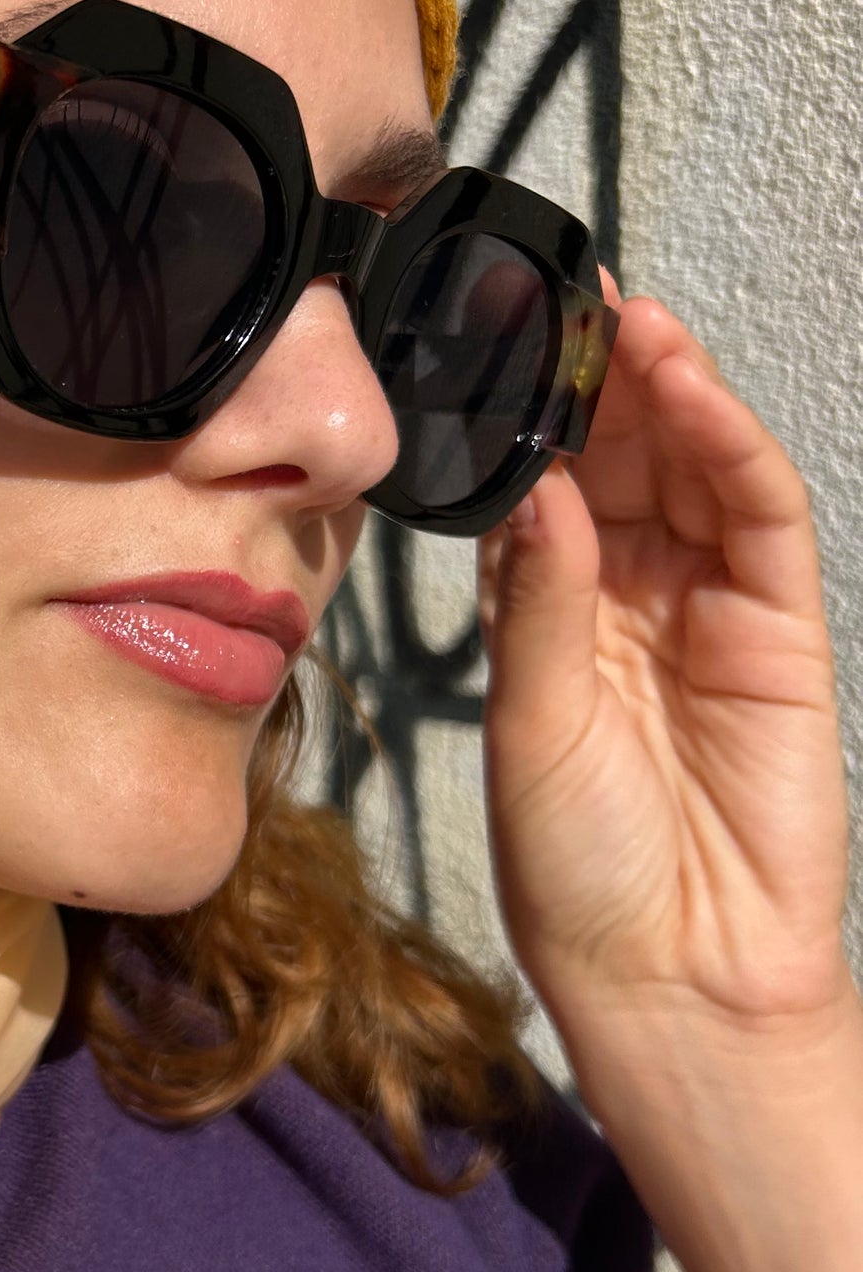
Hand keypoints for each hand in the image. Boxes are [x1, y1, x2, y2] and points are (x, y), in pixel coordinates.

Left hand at [478, 286, 853, 1063]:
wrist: (671, 978)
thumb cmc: (577, 868)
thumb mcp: (533, 727)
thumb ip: (540, 607)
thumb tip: (535, 489)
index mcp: (548, 614)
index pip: (539, 486)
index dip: (524, 413)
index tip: (490, 332)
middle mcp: (628, 596)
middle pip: (616, 459)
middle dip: (593, 377)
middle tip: (559, 294)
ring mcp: (709, 608)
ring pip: (689, 470)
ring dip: (663, 390)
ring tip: (624, 320)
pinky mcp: (782, 631)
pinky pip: (762, 521)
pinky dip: (732, 448)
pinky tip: (691, 391)